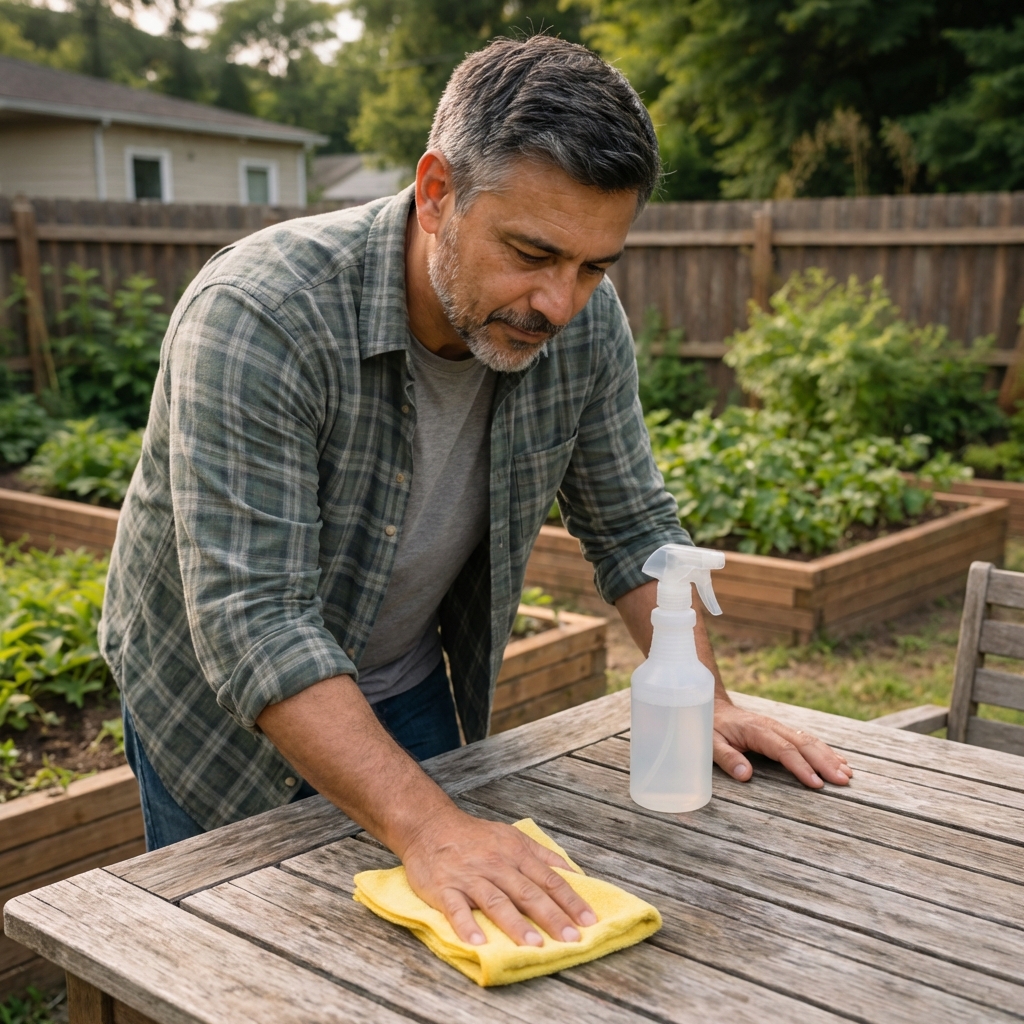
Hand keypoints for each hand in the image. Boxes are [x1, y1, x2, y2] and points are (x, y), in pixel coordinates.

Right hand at [400, 807, 597, 946]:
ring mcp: (469, 877)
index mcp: (515, 853)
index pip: (548, 879)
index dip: (570, 900)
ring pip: (496, 901)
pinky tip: (478, 943)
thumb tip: (575, 874)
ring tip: (534, 945)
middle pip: (528, 892)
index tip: (589, 920)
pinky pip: (456, 909)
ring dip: (516, 924)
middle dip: (551, 916)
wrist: (430, 825)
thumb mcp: (513, 837)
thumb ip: (543, 856)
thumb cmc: (476, 836)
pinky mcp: (444, 888)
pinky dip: (467, 926)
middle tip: (571, 939)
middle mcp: (496, 865)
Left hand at [713, 698, 852, 788]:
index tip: (817, 784)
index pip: (784, 750)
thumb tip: (746, 775)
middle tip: (843, 781)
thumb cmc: (710, 727)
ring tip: (848, 774)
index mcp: (757, 730)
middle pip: (804, 744)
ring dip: (829, 756)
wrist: (712, 706)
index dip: (801, 767)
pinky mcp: (782, 731)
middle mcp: (772, 727)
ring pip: (809, 740)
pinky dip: (825, 750)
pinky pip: (806, 739)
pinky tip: (839, 761)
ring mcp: (779, 728)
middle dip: (825, 762)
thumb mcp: (710, 743)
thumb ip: (727, 757)